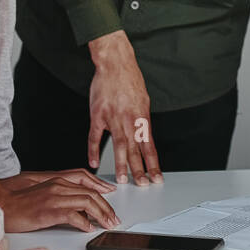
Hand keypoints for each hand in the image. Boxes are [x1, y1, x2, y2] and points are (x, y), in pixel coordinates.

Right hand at [0, 171, 120, 231]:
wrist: (0, 205)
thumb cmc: (18, 203)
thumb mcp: (43, 194)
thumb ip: (60, 196)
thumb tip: (78, 209)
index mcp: (57, 181)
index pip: (87, 183)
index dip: (102, 193)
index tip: (110, 202)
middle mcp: (58, 186)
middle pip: (91, 193)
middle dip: (106, 207)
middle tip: (113, 218)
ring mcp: (54, 197)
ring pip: (87, 202)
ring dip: (100, 214)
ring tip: (106, 224)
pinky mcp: (48, 211)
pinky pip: (73, 215)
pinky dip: (84, 222)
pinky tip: (88, 228)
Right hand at [86, 30, 162, 184]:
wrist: (115, 64)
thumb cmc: (130, 80)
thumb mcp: (144, 101)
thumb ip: (142, 121)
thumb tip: (144, 137)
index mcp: (142, 118)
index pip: (149, 147)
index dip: (153, 164)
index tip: (156, 178)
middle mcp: (129, 121)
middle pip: (135, 150)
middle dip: (139, 170)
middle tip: (142, 185)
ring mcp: (112, 119)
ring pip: (118, 146)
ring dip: (120, 165)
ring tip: (122, 179)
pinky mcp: (97, 115)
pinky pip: (95, 137)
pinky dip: (94, 150)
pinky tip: (93, 162)